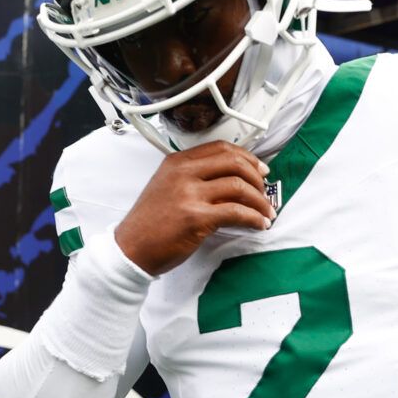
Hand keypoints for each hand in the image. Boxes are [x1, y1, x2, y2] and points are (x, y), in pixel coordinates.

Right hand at [114, 141, 273, 274]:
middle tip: (265, 191)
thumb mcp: (166, 187)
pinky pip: (236, 212)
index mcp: (177, 162)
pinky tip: (259, 225)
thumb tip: (231, 181)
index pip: (220, 148)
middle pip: (234, 162)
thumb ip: (193, 178)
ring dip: (260, 200)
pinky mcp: (196, 217)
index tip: (259, 170)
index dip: (246, 157)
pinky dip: (254, 218)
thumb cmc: (150, 224)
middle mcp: (183, 173)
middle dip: (257, 177)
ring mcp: (189, 194)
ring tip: (266, 213)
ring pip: (239, 186)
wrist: (130, 249)